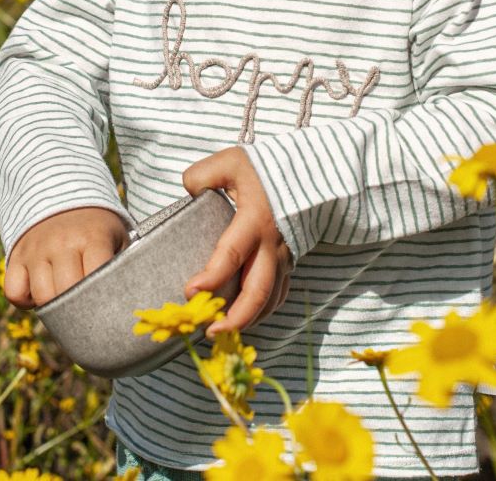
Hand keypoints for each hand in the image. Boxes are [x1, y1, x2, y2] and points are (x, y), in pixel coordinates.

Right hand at [3, 207, 130, 307]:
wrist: (65, 200)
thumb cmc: (98, 230)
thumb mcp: (117, 238)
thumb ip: (122, 266)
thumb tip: (129, 303)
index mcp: (92, 237)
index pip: (96, 276)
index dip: (101, 299)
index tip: (106, 308)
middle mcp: (62, 241)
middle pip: (67, 291)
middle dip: (78, 307)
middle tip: (85, 309)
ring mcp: (37, 248)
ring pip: (42, 295)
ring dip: (53, 306)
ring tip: (65, 299)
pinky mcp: (17, 255)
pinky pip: (14, 292)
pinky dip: (24, 300)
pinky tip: (40, 293)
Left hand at [182, 146, 292, 337]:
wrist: (307, 173)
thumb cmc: (266, 168)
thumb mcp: (231, 162)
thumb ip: (202, 175)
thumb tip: (187, 192)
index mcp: (254, 220)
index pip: (231, 254)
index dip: (211, 277)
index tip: (190, 292)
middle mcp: (271, 244)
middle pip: (257, 291)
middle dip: (234, 317)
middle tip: (209, 332)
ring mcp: (284, 256)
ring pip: (270, 299)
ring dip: (247, 320)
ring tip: (221, 333)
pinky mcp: (290, 261)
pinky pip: (279, 293)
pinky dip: (263, 311)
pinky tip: (245, 318)